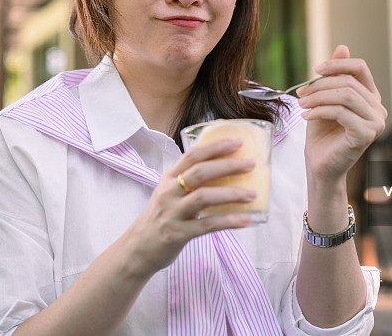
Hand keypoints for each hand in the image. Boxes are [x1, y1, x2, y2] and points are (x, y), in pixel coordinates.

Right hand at [122, 138, 256, 276]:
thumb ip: (190, 182)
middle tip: (251, 164)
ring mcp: (172, 213)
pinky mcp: (177, 234)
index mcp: (168, 178)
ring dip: (231, 194)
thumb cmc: (161, 217)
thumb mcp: (170, 193)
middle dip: (228, 166)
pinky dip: (229, 221)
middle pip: (200, 172)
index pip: (192, 155)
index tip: (237, 142)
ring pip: (204, 197)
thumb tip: (226, 171)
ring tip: (252, 194)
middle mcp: (169, 192)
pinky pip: (208, 225)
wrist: (138, 248)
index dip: (215, 147)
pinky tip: (246, 220)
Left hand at [297, 45, 386, 185]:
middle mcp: (378, 109)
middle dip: (320, 85)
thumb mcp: (324, 99)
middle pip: (349, 82)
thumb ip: (334, 76)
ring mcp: (375, 123)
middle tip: (301, 93)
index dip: (337, 64)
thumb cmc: (322, 134)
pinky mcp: (366, 135)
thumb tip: (342, 47)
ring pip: (345, 95)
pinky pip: (342, 113)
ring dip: (318, 97)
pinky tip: (307, 117)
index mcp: (370, 97)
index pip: (360, 68)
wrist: (320, 165)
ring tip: (302, 104)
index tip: (314, 69)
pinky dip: (320, 111)